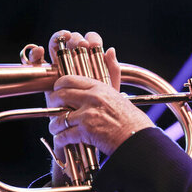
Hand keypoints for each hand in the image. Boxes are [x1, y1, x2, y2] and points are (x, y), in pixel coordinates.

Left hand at [28, 30, 154, 156]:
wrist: (138, 139)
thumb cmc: (131, 119)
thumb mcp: (119, 93)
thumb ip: (113, 72)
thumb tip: (110, 51)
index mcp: (100, 87)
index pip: (69, 79)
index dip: (59, 86)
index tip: (57, 93)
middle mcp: (93, 98)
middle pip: (60, 96)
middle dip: (53, 104)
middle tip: (53, 111)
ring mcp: (88, 114)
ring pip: (59, 118)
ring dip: (55, 126)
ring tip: (56, 129)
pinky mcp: (86, 131)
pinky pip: (64, 134)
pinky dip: (60, 139)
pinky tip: (62, 140)